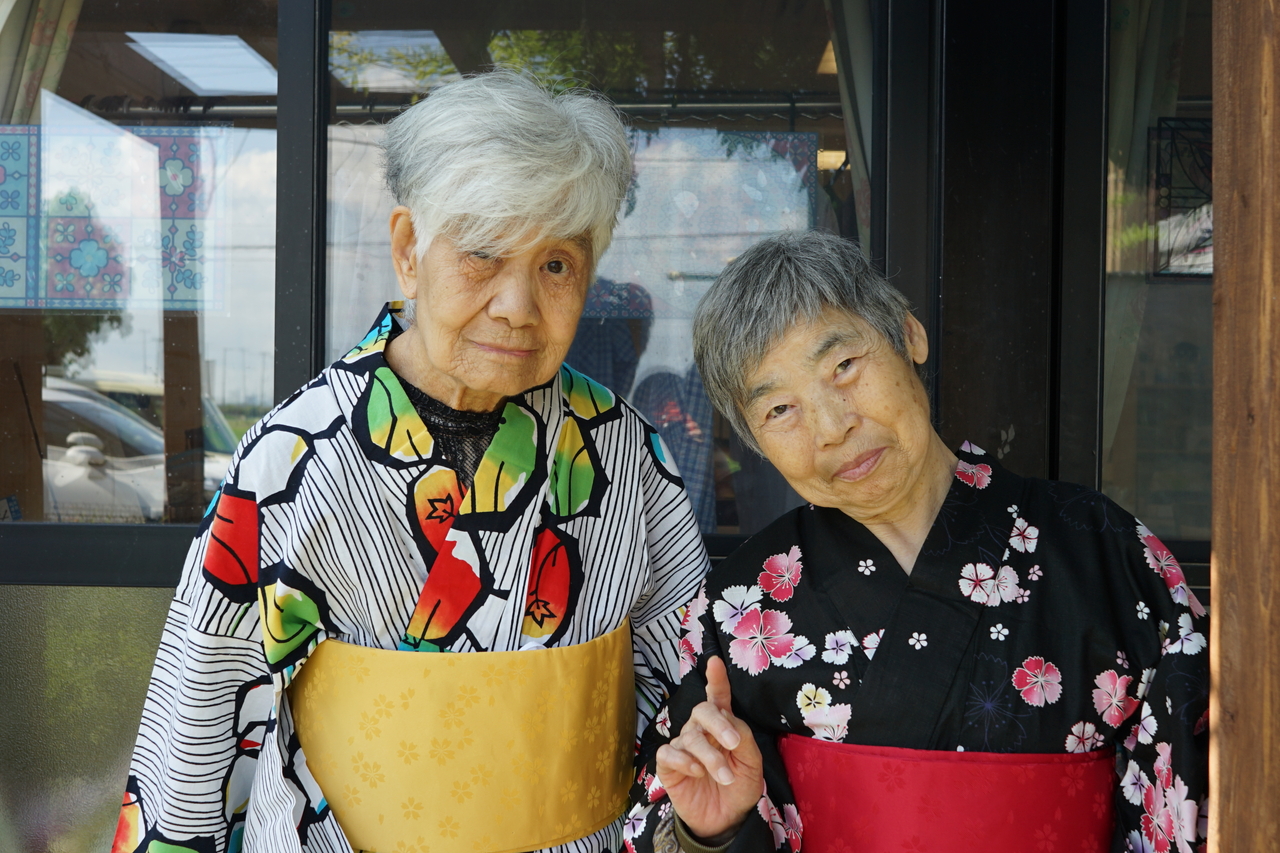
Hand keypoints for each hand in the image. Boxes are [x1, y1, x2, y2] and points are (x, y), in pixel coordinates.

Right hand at [656, 656, 763, 842]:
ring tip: (725, 776)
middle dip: (718, 724)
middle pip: (702, 710)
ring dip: (710, 756)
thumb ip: (742, 737)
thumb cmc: (740, 786)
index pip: (717, 697)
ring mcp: (683, 748)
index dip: (716, 679)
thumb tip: (728, 721)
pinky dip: (683, 760)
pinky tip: (697, 771)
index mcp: (722, 725)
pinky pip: (668, 753)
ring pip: (689, 737)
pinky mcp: (668, 766)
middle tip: (733, 744)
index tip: (715, 661)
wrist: (726, 820)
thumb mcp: (752, 762)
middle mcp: (700, 731)